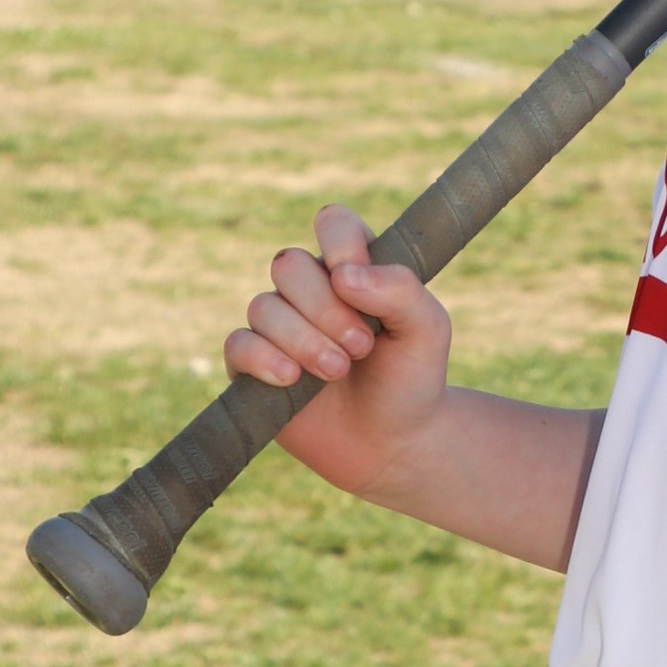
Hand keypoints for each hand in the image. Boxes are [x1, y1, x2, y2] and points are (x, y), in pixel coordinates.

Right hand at [224, 204, 450, 497]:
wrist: (393, 444)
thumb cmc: (411, 379)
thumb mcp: (427, 330)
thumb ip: (399, 289)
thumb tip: (343, 274)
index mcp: (353, 267)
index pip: (332, 223)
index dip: (341, 247)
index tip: (358, 285)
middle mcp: (311, 289)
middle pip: (289, 264)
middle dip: (325, 308)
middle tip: (362, 346)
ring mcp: (278, 326)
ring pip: (263, 307)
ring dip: (304, 340)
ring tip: (339, 371)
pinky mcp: (252, 365)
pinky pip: (238, 344)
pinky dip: (264, 359)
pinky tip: (292, 379)